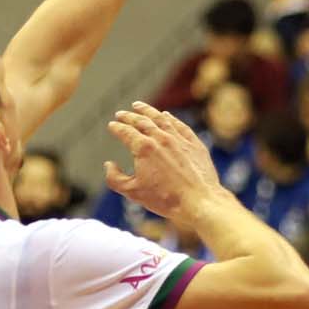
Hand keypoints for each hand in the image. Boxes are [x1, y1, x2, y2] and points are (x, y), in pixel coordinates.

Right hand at [105, 101, 223, 215]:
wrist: (199, 201)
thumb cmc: (166, 199)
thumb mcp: (133, 192)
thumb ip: (115, 178)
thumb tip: (108, 165)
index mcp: (144, 148)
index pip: (125, 132)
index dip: (117, 127)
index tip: (112, 125)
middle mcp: (161, 138)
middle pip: (142, 121)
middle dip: (129, 116)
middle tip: (121, 114)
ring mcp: (179, 139)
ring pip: (161, 119)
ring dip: (148, 111)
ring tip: (138, 106)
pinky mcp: (194, 144)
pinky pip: (180, 126)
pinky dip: (171, 119)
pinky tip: (166, 116)